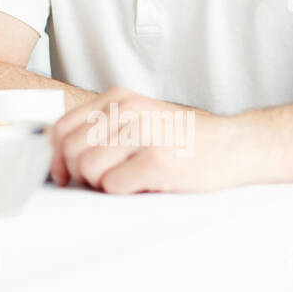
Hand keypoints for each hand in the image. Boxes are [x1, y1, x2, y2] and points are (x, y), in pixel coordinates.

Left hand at [49, 87, 246, 192]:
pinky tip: (144, 184)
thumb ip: (104, 126)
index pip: (61, 127)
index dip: (55, 157)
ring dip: (101, 184)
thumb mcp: (141, 117)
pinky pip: (112, 186)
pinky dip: (123, 192)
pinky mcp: (157, 161)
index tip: (63, 174)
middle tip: (99, 182)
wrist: (238, 144)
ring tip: (128, 180)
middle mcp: (127, 110)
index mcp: (118, 98)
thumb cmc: (187, 137)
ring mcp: (143, 133)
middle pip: (68, 150)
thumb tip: (58, 150)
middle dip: (77, 174)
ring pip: (87, 169)